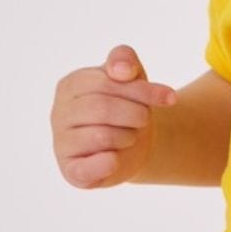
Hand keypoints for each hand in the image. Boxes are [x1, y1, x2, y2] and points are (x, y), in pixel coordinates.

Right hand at [51, 44, 176, 188]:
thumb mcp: (131, 76)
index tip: (171, 98)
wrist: (132, 144)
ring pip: (102, 137)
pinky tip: (116, 159)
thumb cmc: (128, 104)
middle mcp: (59, 114)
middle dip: (136, 114)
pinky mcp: (71, 171)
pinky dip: (108, 163)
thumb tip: (121, 70)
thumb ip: (124, 59)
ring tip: (128, 136)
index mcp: (70, 85)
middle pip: (103, 108)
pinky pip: (87, 168)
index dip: (143, 91)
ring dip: (128, 136)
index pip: (106, 83)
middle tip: (143, 119)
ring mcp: (61, 144)